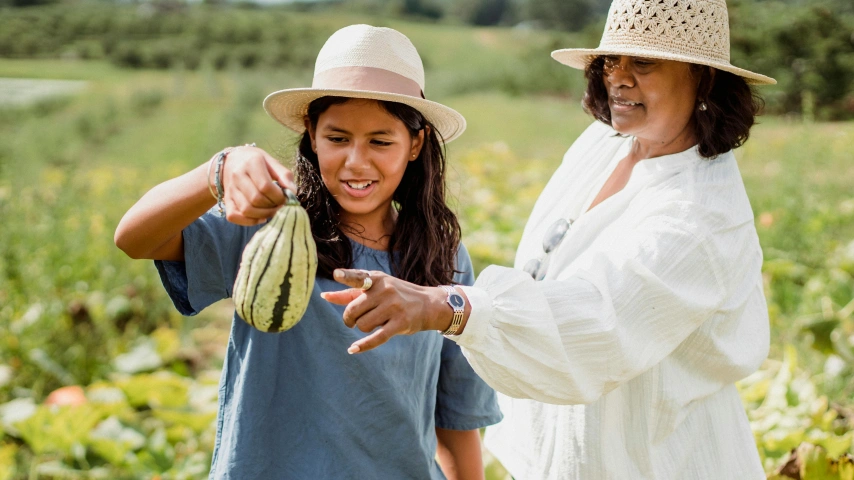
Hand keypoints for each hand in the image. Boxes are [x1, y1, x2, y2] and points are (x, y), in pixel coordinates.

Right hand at [220, 146, 296, 225]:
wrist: (231, 161)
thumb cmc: (256, 162)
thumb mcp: (271, 162)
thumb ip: (284, 175)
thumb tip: (293, 192)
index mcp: (251, 163)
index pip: (265, 186)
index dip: (278, 197)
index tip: (285, 198)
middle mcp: (238, 175)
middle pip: (256, 199)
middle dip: (272, 206)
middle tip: (280, 205)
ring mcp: (230, 189)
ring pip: (246, 210)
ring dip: (263, 215)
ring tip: (272, 210)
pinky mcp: (226, 200)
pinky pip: (234, 216)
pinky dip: (250, 221)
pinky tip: (260, 217)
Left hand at [321, 269, 451, 353]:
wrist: (427, 304)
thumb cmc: (395, 295)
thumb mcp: (375, 289)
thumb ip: (349, 293)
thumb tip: (324, 296)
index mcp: (377, 279)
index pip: (359, 278)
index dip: (346, 276)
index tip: (336, 274)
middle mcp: (385, 290)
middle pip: (353, 310)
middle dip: (350, 319)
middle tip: (353, 321)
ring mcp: (394, 307)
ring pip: (363, 325)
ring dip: (364, 328)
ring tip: (375, 322)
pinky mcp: (400, 323)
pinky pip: (376, 337)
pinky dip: (363, 345)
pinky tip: (353, 350)